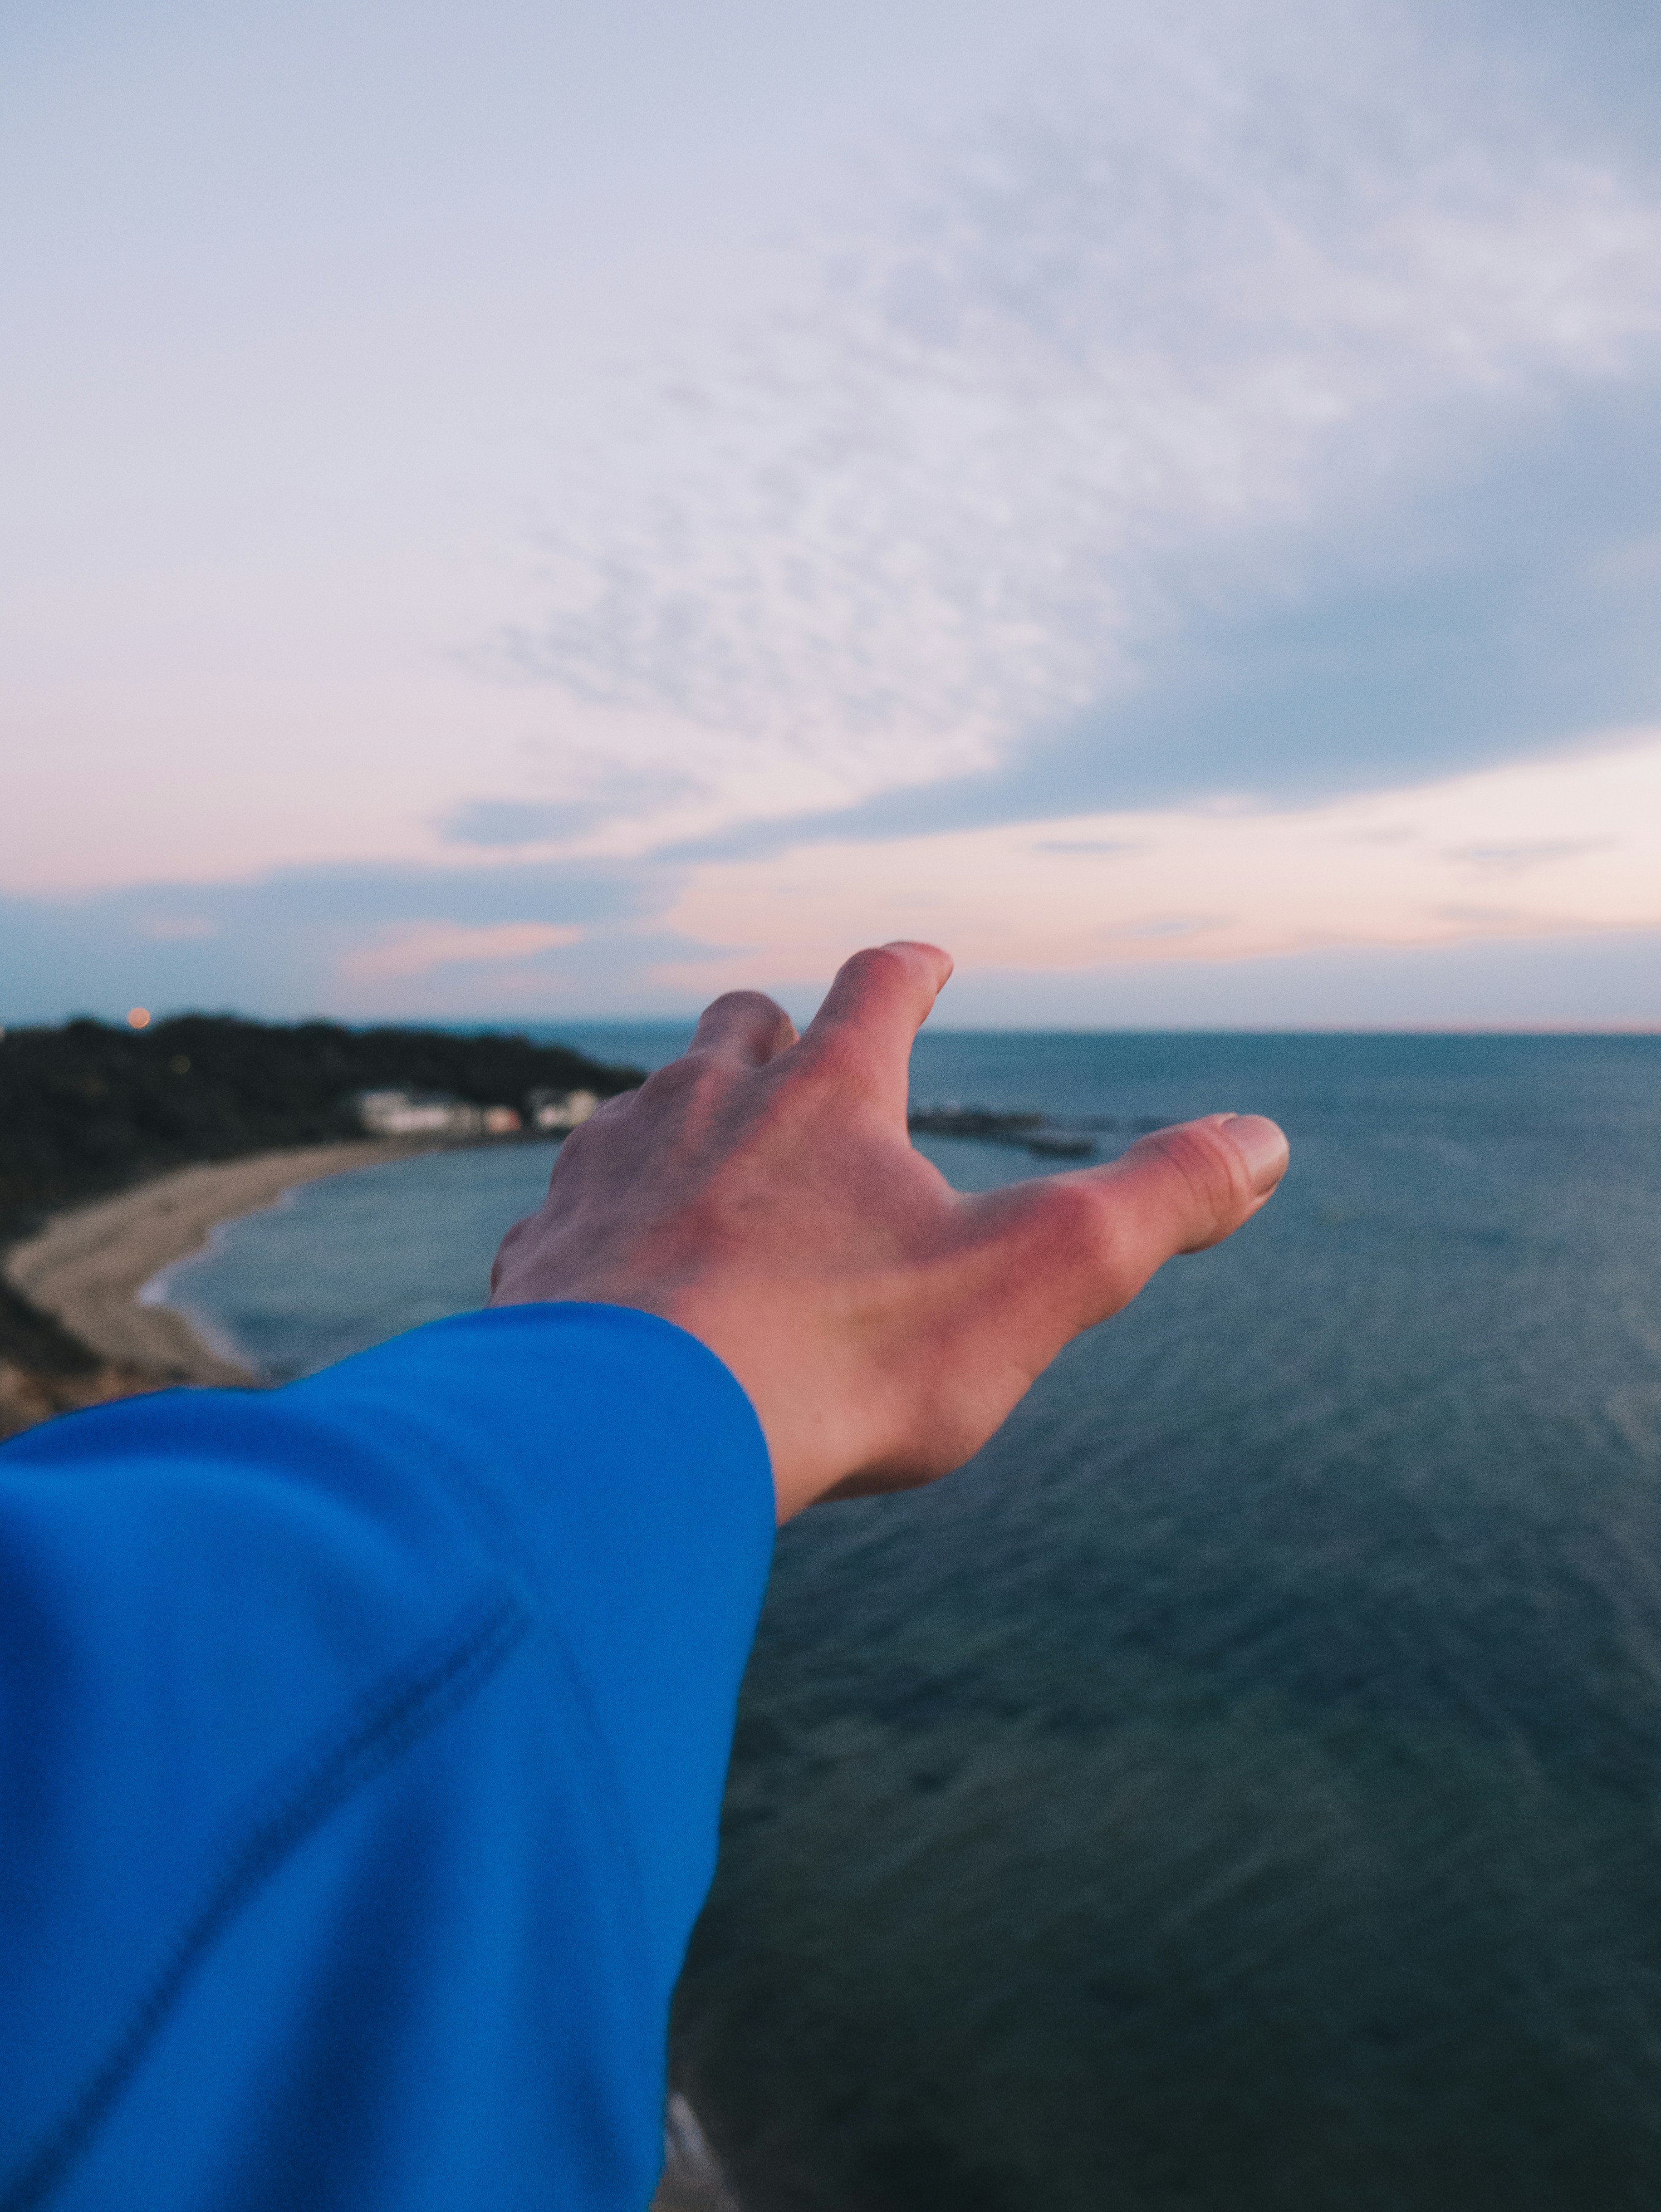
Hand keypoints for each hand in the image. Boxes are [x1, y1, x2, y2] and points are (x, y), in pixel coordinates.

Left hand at [489, 942, 1287, 1520]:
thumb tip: (1269, 1138)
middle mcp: (703, 1109)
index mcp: (824, 1099)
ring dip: (680, 1122)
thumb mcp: (1034, 1279)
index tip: (926, 960)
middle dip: (776, 1032)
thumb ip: (1157, 1202)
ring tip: (702, 1164)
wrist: (622, 1443)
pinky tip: (609, 1276)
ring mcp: (605, 1178)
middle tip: (794, 1049)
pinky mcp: (536, 1261)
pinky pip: (562, 1214)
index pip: (879, 989)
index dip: (911, 969)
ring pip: (642, 1111)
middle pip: (737, 1029)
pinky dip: (598, 1226)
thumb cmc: (835, 1361)